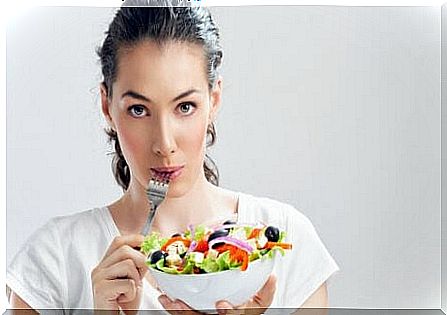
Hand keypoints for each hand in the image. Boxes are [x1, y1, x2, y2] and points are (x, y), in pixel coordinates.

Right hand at [91, 235, 147, 313]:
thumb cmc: (124, 301)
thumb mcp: (133, 276)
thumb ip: (138, 261)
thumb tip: (151, 248)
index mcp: (106, 263)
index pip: (119, 241)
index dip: (135, 240)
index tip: (148, 247)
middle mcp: (99, 268)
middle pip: (125, 250)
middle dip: (140, 261)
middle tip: (141, 275)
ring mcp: (99, 278)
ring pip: (128, 264)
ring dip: (136, 279)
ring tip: (130, 290)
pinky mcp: (102, 289)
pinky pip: (128, 283)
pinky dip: (132, 292)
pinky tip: (125, 298)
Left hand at [158, 274, 276, 314]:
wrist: (231, 312)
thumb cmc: (246, 307)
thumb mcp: (259, 302)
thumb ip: (266, 290)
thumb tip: (272, 276)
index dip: (228, 312)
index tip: (220, 303)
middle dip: (189, 313)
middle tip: (180, 303)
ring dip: (177, 310)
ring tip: (168, 299)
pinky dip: (172, 306)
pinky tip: (166, 297)